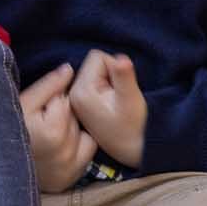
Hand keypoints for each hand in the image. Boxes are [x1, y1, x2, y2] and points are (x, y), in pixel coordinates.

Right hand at [20, 65, 97, 192]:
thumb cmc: (5, 131)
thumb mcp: (22, 104)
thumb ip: (48, 85)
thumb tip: (69, 69)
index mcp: (53, 131)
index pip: (66, 100)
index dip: (52, 100)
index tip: (39, 110)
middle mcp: (66, 151)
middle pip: (76, 116)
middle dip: (62, 114)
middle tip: (42, 123)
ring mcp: (71, 167)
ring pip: (84, 131)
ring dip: (71, 129)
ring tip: (49, 135)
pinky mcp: (73, 176)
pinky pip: (87, 150)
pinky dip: (78, 146)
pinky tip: (59, 147)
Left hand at [69, 49, 146, 168]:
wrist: (131, 148)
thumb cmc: (134, 125)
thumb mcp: (131, 99)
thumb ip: (124, 76)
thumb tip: (121, 57)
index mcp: (81, 91)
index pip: (97, 57)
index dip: (115, 67)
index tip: (120, 88)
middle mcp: (72, 93)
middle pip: (94, 63)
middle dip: (110, 73)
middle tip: (118, 96)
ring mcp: (75, 98)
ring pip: (94, 71)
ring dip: (108, 81)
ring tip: (115, 101)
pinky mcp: (81, 102)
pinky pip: (94, 81)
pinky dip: (104, 88)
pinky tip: (110, 103)